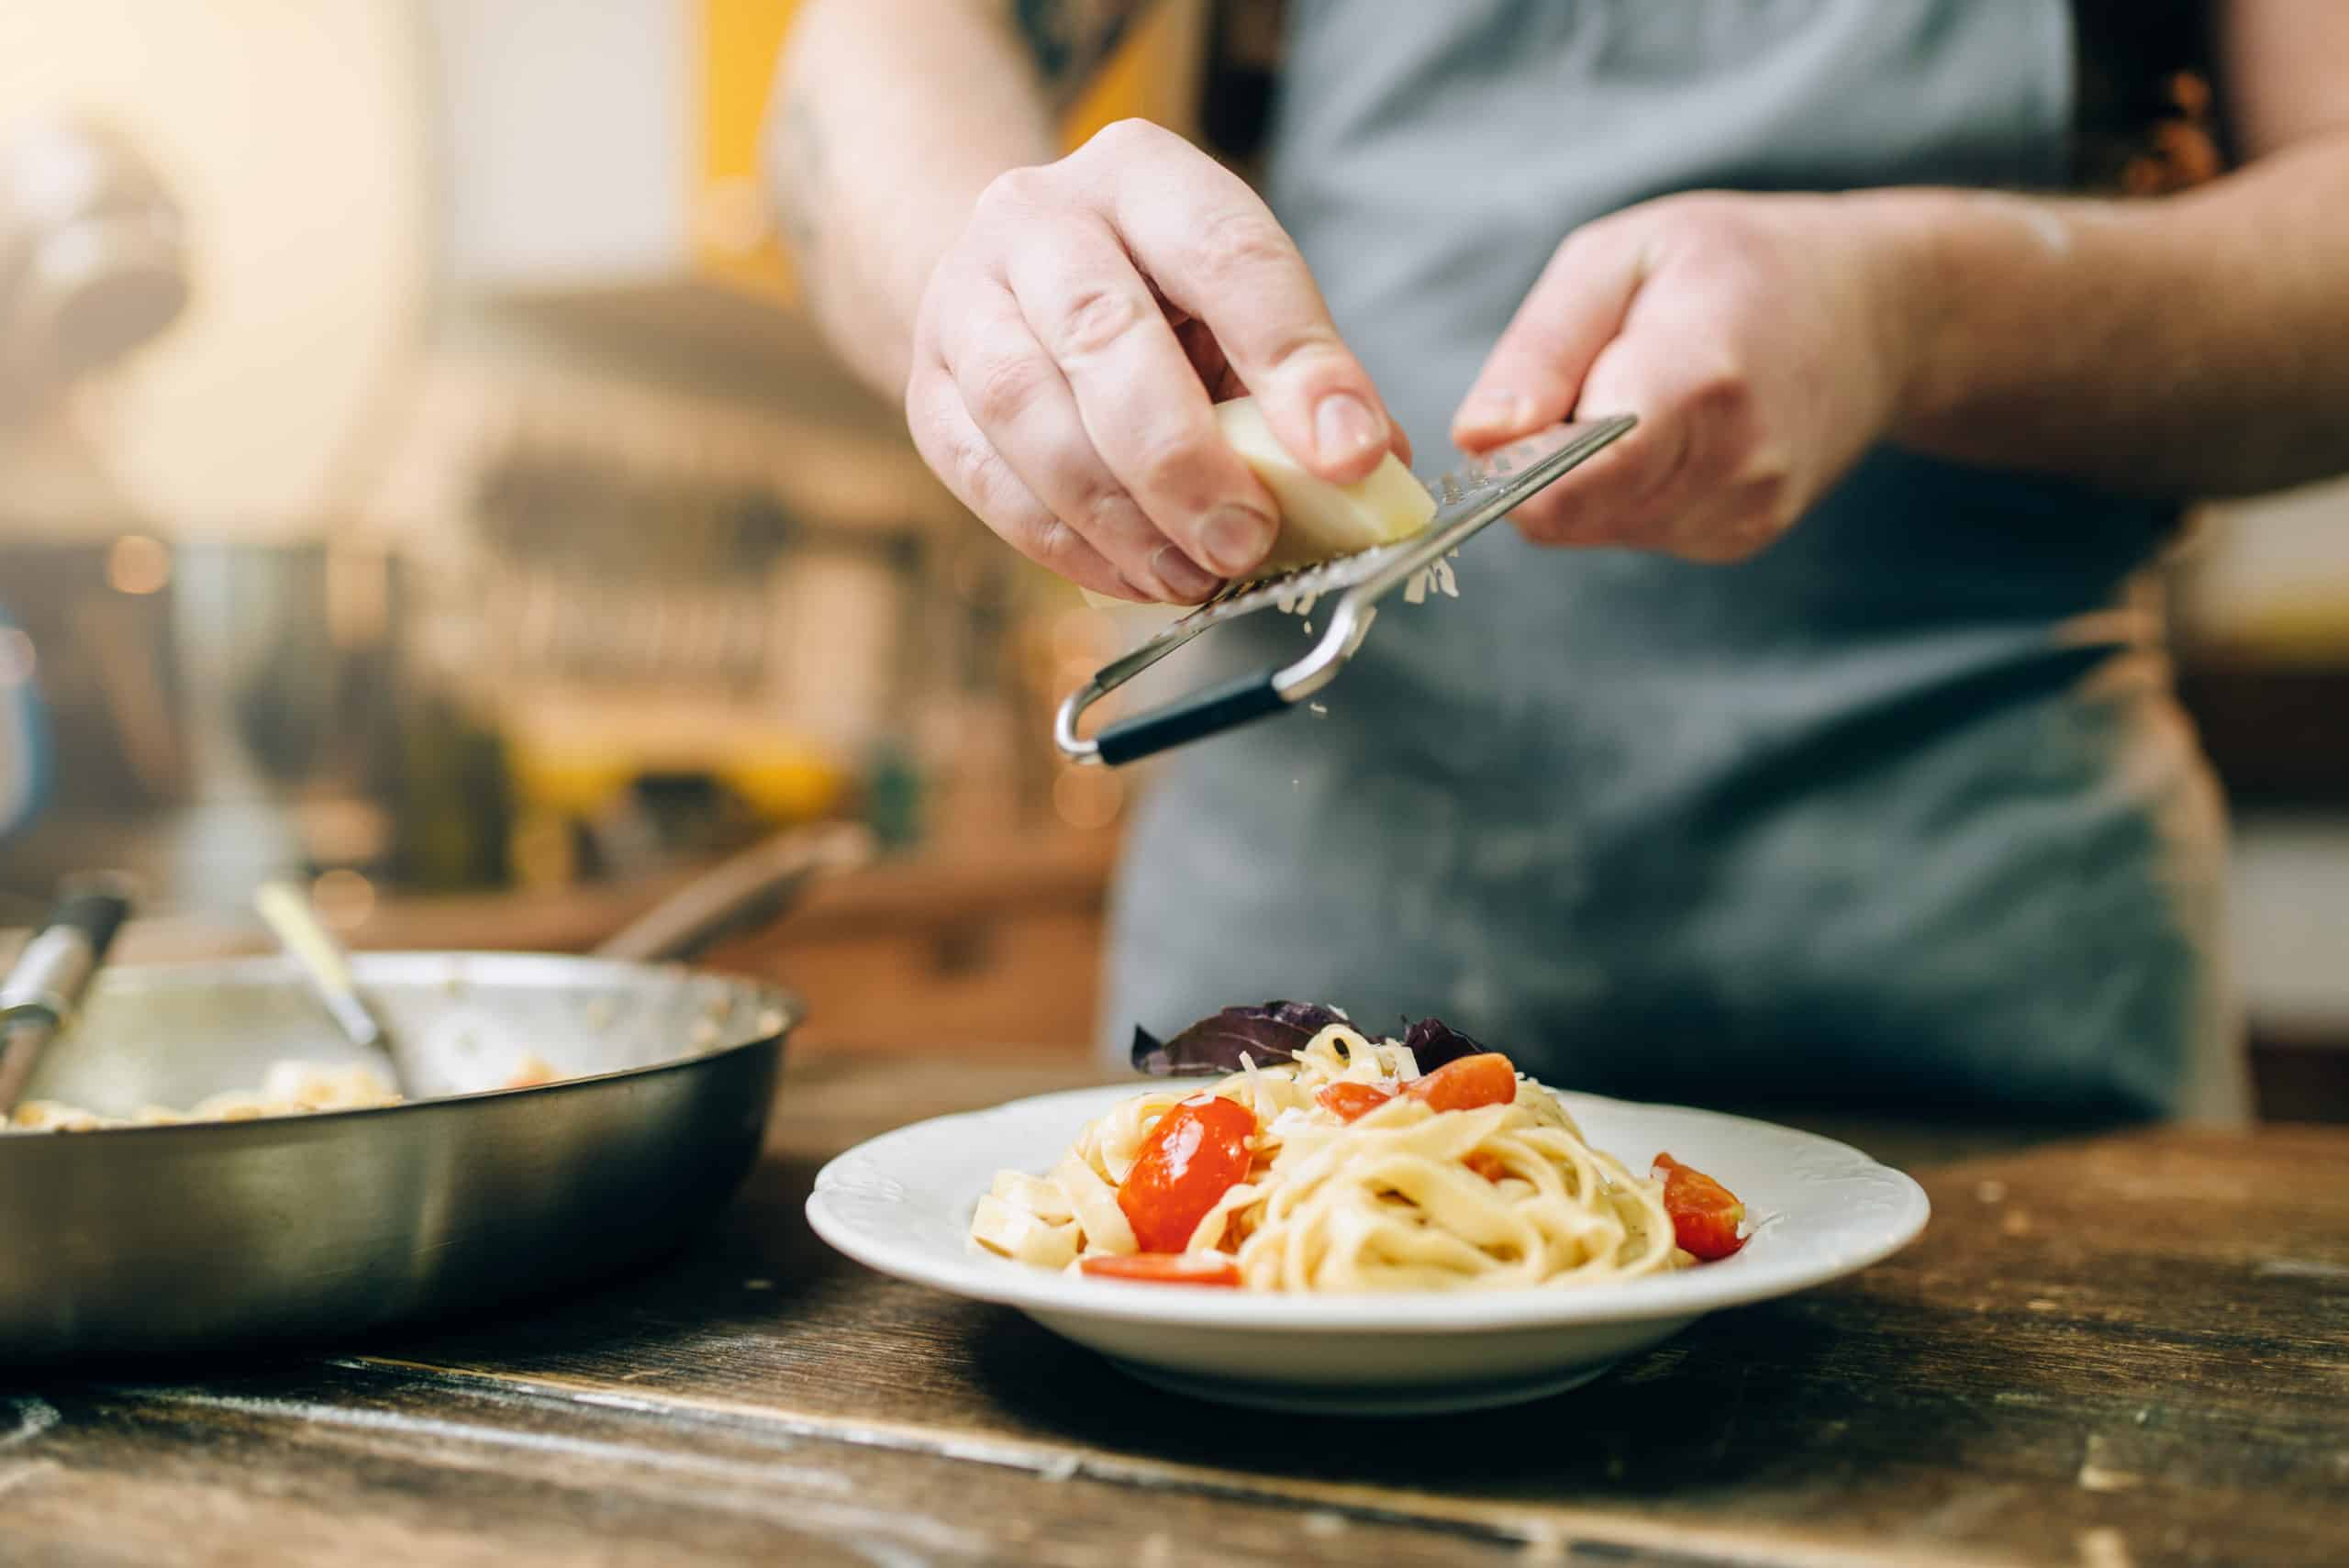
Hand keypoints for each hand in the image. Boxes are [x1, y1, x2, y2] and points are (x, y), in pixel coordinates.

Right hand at [904, 119, 1406, 602]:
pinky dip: (1068, 545)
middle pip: (1104, 333)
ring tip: (1196, 575)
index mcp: (1141, 174)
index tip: (1348, 455)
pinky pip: (987, 480)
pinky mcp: (926, 391)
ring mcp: (965, 302)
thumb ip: (1302, 378)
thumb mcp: (1235, 305)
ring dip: (1120, 515)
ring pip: (1030, 413)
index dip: (1295, 363)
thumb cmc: (1153, 302)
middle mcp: (1037, 218)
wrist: (1009, 286)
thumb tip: (1374, 474)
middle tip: (1247, 541)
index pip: (1227, 257)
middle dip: (1184, 458)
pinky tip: (1138, 575)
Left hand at [1452, 193, 1914, 562]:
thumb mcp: (1623, 255)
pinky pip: (1632, 530)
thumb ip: (1541, 348)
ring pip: (1590, 527)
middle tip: (1585, 381)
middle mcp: (1728, 468)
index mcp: (1696, 382)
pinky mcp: (1740, 539)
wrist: (1880, 312)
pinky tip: (1668, 430)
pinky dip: (1622, 487)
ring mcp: (1741, 514)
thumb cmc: (1739, 265)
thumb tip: (1476, 437)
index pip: (1566, 481)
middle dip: (1538, 460)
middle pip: (1561, 513)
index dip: (1509, 462)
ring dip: (1581, 474)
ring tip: (1639, 394)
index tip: (1512, 416)